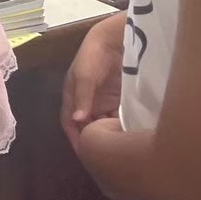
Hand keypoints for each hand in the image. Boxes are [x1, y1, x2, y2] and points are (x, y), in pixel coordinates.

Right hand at [62, 15, 124, 147]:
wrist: (114, 41)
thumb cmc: (93, 57)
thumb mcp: (85, 77)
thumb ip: (82, 98)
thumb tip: (77, 121)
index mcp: (72, 96)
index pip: (70, 122)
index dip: (75, 138)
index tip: (84, 154)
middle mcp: (87, 101)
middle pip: (88, 126)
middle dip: (93, 141)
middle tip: (104, 159)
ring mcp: (103, 101)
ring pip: (104, 124)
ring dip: (109, 135)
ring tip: (119, 151)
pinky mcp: (118, 100)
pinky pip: (118, 118)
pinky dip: (122, 127)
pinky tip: (130, 137)